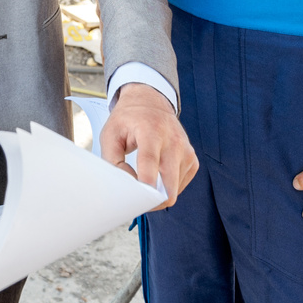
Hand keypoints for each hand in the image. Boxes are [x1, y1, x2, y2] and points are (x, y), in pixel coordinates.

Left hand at [101, 84, 198, 209]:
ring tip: (145, 179)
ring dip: (159, 191)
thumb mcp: (110, 135)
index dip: (145, 187)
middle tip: (138, 199)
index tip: (137, 201)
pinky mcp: (192, 159)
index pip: (150, 163)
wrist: (150, 101)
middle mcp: (173, 141)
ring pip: (174, 189)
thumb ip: (113, 162)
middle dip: (153, 199)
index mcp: (151, 131)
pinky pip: (181, 184)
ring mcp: (186, 150)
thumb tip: (129, 186)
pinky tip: (158, 174)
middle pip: (169, 184)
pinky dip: (169, 185)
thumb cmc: (128, 119)